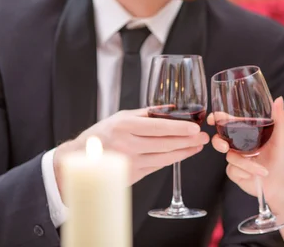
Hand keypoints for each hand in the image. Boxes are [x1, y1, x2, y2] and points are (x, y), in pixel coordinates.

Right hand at [54, 108, 209, 194]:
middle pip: (165, 144)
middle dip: (187, 141)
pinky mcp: (132, 175)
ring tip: (197, 146)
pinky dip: (171, 160)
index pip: (158, 127)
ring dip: (184, 152)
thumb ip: (147, 113)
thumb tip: (172, 108)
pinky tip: (182, 154)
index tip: (195, 128)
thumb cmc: (102, 134)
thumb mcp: (121, 117)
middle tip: (203, 137)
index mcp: (125, 126)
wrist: (81, 160)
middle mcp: (127, 145)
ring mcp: (130, 163)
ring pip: (164, 158)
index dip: (179, 128)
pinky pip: (157, 167)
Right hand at [208, 97, 283, 211]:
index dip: (218, 119)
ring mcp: (236, 158)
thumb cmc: (283, 160)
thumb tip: (279, 99)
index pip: (229, 122)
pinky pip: (232, 170)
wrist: (282, 185)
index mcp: (248, 132)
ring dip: (247, 165)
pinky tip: (256, 177)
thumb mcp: (282, 139)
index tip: (212, 118)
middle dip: (218, 142)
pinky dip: (245, 173)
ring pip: (230, 157)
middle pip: (219, 139)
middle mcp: (239, 144)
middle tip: (224, 147)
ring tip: (263, 171)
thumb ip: (279, 119)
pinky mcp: (235, 172)